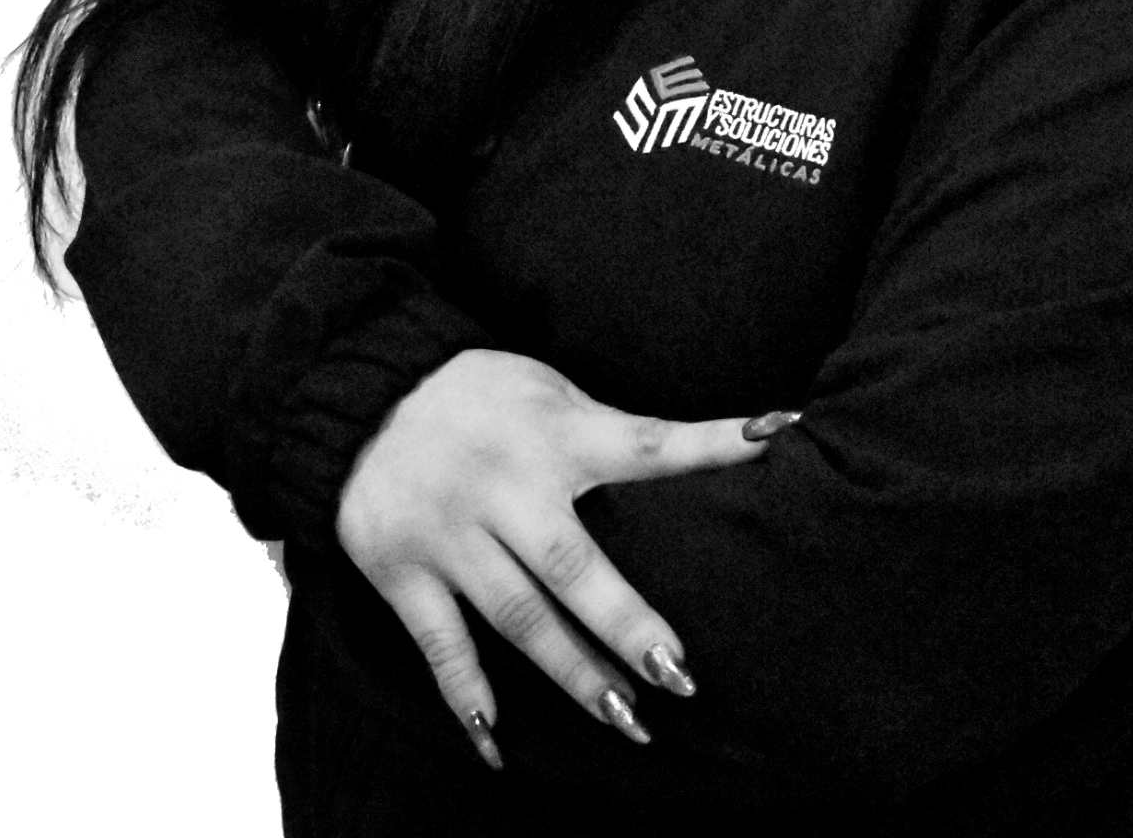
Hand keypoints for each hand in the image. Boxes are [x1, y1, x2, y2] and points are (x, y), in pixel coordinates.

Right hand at [334, 347, 793, 764]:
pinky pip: (439, 646)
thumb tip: (679, 467)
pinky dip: (467, 697)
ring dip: (572, 674)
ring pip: (518, 618)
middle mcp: (504, 486)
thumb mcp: (546, 389)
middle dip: (627, 626)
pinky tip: (497, 744)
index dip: (708, 441)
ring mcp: (450, 534)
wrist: (360, 394)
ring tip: (625, 719)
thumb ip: (602, 432)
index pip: (645, 442)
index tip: (771, 434)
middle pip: (575, 566)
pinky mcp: (402, 571)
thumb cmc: (478, 393)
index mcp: (554, 432)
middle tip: (681, 675)